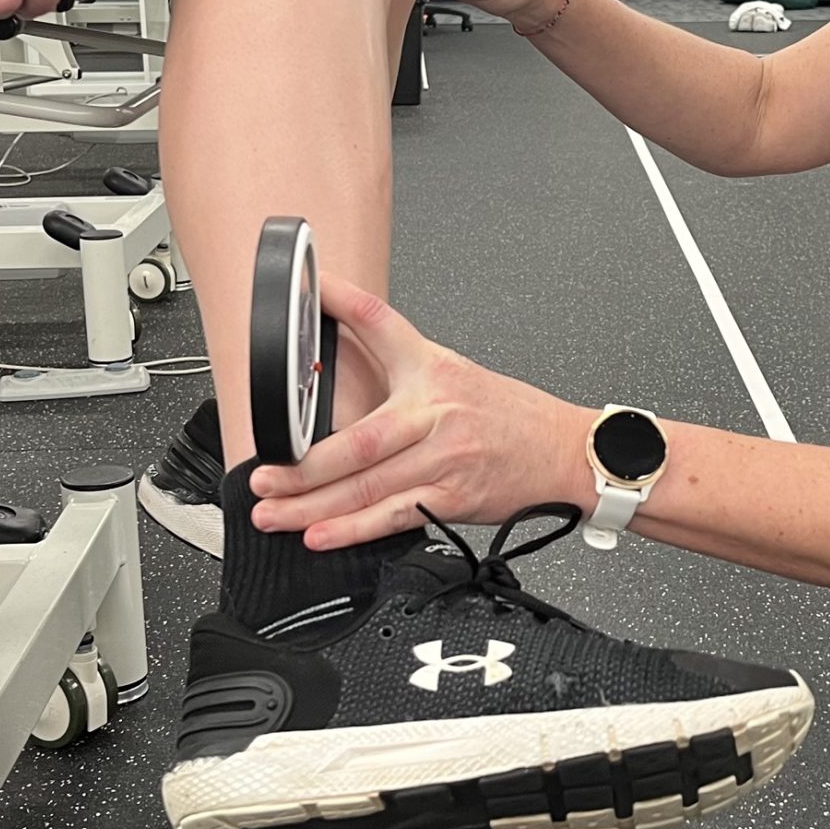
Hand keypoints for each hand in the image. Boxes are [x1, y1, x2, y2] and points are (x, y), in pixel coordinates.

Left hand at [247, 273, 593, 548]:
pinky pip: (395, 517)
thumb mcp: (455, 374)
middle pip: (359, 441)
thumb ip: (400, 369)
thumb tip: (339, 369)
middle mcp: (436, 412)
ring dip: (313, 505)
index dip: (345, 303)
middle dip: (303, 465)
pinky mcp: (454, 497)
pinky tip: (321, 536)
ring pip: (368, 486)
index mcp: (433, 372)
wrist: (566, 452)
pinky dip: (354, 530)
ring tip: (272, 513)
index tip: (312, 292)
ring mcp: (445, 458)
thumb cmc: (511, 417)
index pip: (383, 325)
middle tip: (263, 474)